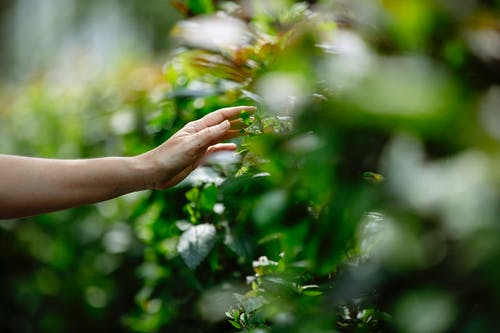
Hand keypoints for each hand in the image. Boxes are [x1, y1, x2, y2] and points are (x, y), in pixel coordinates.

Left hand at [140, 106, 255, 188]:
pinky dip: (226, 148)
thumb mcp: (191, 145)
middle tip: (257, 121)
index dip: (237, 112)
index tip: (252, 110)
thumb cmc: (168, 157)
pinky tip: (235, 148)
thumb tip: (228, 123)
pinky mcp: (198, 157)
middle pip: (224, 125)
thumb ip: (210, 134)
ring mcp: (200, 146)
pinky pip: (216, 150)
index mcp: (198, 127)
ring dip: (235, 134)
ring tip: (250, 132)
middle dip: (240, 122)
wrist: (153, 173)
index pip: (222, 116)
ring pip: (222, 137)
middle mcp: (200, 134)